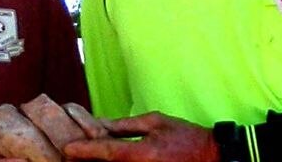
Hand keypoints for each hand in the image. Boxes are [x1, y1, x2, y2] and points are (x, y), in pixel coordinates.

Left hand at [63, 111, 218, 161]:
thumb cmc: (186, 137)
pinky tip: (106, 161)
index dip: (85, 150)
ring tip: (85, 158)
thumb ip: (126, 125)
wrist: (213, 157)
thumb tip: (102, 124)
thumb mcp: (156, 122)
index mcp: (143, 153)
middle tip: (72, 155)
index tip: (68, 148)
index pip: (107, 152)